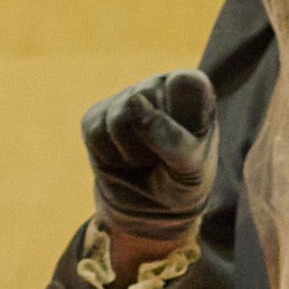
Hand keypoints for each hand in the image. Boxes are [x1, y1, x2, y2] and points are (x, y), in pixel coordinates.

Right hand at [79, 68, 217, 256]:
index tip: (189, 138)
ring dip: (130, 153)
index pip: (185, 82)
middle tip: (162, 158)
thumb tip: (133, 102)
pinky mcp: (97, 115)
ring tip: (144, 160)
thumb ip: (171, 137)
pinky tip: (123, 160)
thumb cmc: (182, 182)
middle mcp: (159, 85)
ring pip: (118, 119)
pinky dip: (109, 158)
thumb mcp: (190, 168)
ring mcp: (126, 97)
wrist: (151, 206)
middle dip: (151, 143)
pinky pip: (95, 132)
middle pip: (146, 102)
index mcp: (194, 89)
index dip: (180, 113)